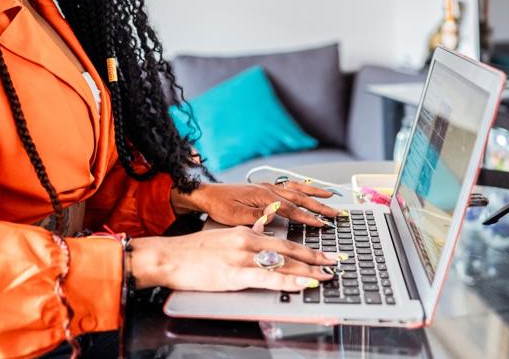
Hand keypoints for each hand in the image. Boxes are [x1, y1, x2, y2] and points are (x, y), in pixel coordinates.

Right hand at [130, 227, 336, 291]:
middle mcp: (249, 242)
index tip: (325, 252)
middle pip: (290, 250)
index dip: (308, 247)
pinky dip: (289, 281)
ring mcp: (243, 258)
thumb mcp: (226, 234)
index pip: (285, 241)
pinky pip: (269, 278)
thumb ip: (249, 231)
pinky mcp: (236, 274)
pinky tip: (303, 284)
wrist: (171, 256)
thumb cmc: (195, 250)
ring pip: (284, 264)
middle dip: (317, 257)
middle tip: (337, 262)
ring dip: (309, 270)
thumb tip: (265, 225)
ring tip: (327, 275)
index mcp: (248, 233)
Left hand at [171, 181, 341, 228]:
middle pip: (300, 198)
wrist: (207, 195)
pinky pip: (288, 185)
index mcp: (264, 197)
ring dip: (315, 192)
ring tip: (330, 195)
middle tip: (336, 213)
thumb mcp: (237, 217)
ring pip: (297, 189)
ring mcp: (267, 187)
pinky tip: (308, 188)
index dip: (309, 218)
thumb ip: (259, 218)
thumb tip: (276, 218)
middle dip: (320, 205)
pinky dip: (302, 186)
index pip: (292, 209)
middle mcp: (269, 189)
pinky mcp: (264, 188)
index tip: (323, 224)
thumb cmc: (219, 206)